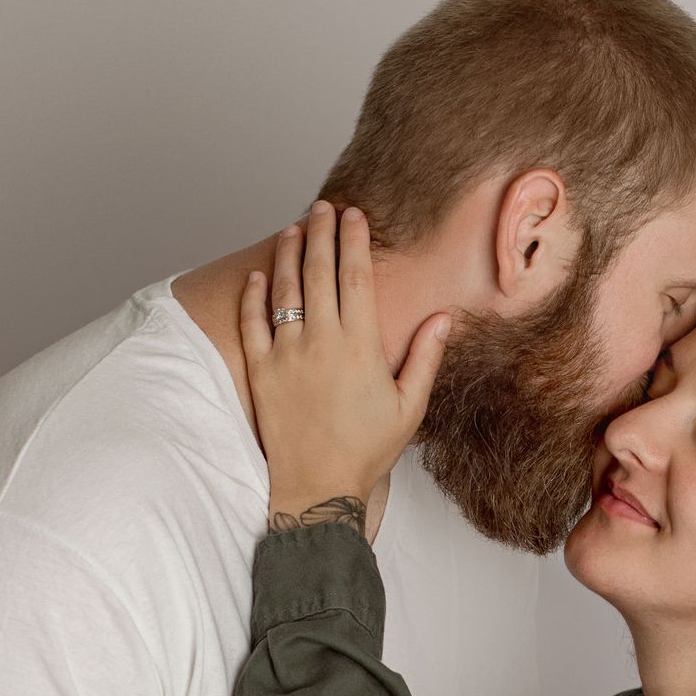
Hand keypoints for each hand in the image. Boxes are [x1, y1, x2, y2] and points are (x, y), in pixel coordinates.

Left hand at [239, 201, 452, 520]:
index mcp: (360, 345)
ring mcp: (286, 354)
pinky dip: (253, 294)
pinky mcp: (261, 371)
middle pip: (317, 270)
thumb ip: (425, 358)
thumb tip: (442, 318)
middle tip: (322, 208)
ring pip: (283, 288)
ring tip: (292, 230)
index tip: (353, 215)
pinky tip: (258, 275)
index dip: (354, 240)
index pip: (356, 276)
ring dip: (286, 253)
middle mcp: (320, 341)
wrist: (318, 486)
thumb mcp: (409, 407)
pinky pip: (252, 322)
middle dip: (320, 232)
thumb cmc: (367, 451)